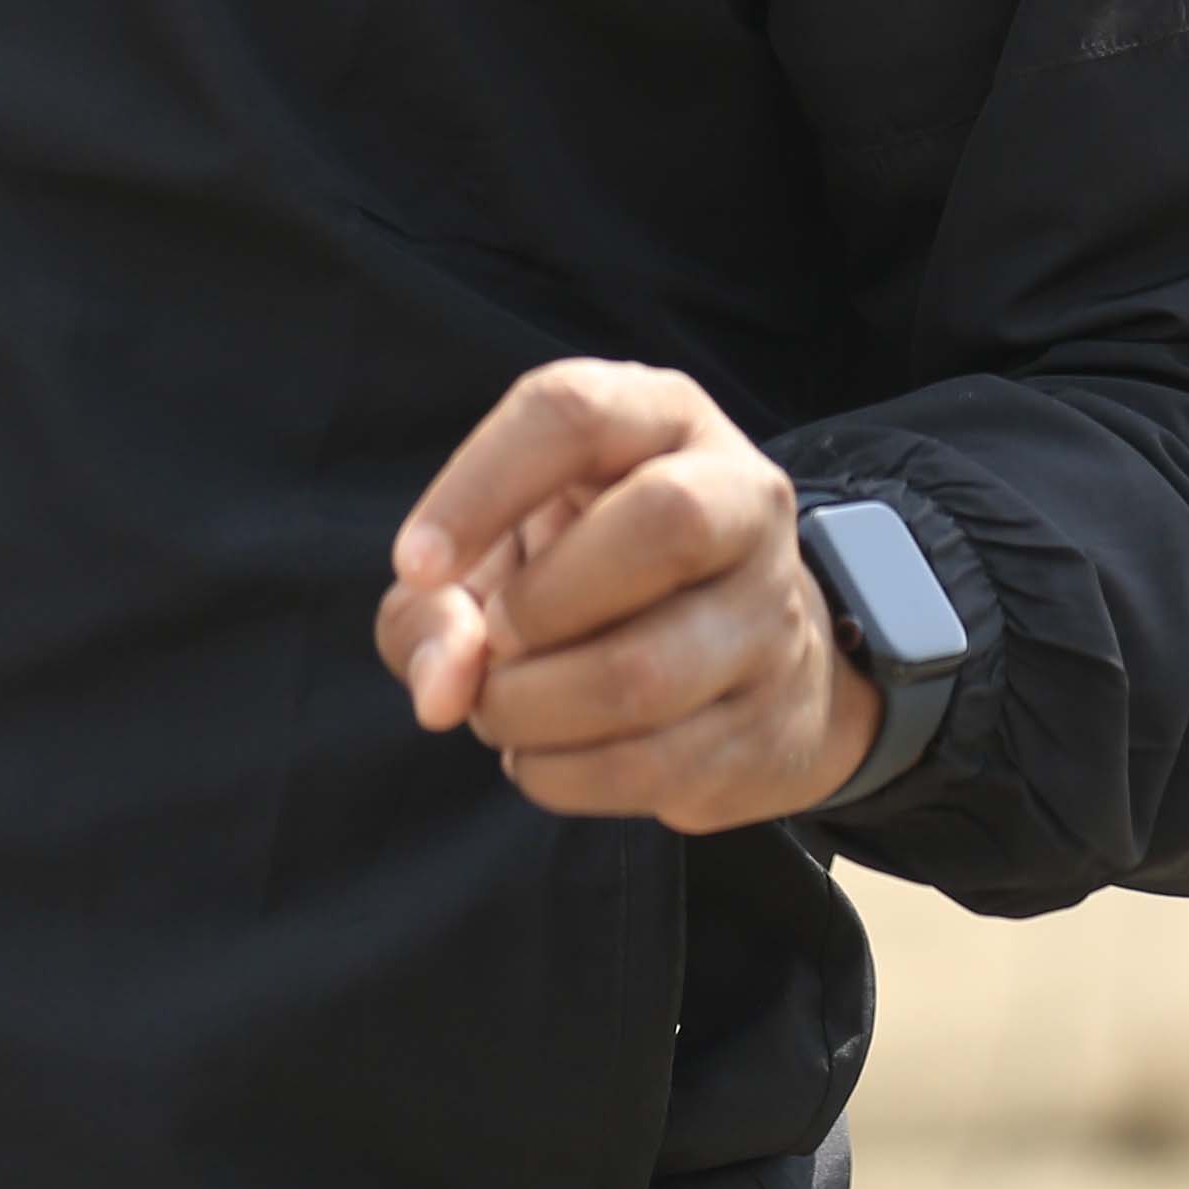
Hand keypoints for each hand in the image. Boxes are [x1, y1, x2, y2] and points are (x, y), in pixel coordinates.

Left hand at [376, 358, 880, 832]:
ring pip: (648, 672)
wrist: (745, 659)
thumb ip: (432, 608)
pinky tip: (542, 755)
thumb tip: (443, 690)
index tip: (414, 564)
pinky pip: (653, 768)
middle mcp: (740, 496)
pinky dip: (563, 775)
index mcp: (659, 419)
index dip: (480, 489)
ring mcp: (771, 612)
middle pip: (666, 522)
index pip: (573, 413)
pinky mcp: (774, 720)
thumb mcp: (494, 559)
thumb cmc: (584, 582)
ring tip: (502, 707)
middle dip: (541, 603)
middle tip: (493, 637)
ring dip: (534, 710)